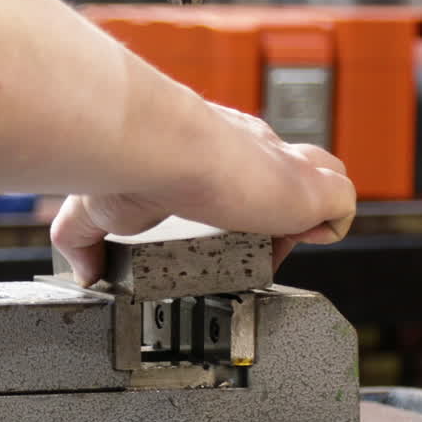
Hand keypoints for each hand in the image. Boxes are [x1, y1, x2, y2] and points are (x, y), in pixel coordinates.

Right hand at [50, 103, 355, 285]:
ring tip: (280, 239)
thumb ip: (81, 240)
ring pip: (325, 179)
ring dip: (310, 212)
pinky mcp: (310, 190)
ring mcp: (284, 167)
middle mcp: (251, 149)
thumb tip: (82, 275)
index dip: (240, 195)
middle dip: (279, 205)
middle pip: (290, 169)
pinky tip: (301, 238)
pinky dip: (326, 227)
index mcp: (207, 146)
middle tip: (255, 238)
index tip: (224, 225)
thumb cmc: (127, 165)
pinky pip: (340, 208)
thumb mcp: (92, 208)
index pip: (241, 162)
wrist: (160, 147)